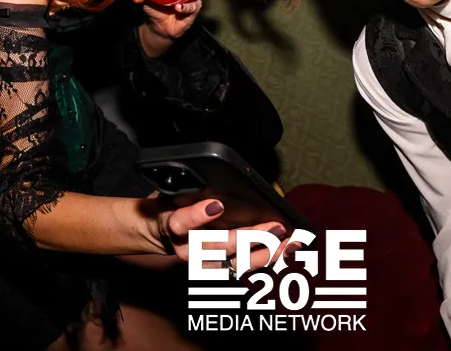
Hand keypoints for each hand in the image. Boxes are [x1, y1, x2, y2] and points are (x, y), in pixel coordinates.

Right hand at [155, 198, 291, 271]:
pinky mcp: (217, 270)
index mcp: (174, 226)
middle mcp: (188, 250)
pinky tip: (285, 251)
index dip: (197, 215)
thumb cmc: (173, 207)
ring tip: (289, 243)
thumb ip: (190, 191)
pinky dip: (267, 259)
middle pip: (219, 246)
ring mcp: (204, 263)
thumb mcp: (174, 193)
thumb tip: (216, 180)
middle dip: (249, 237)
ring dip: (266, 253)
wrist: (161, 233)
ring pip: (236, 263)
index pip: (182, 222)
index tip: (216, 205)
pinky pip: (244, 267)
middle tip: (275, 227)